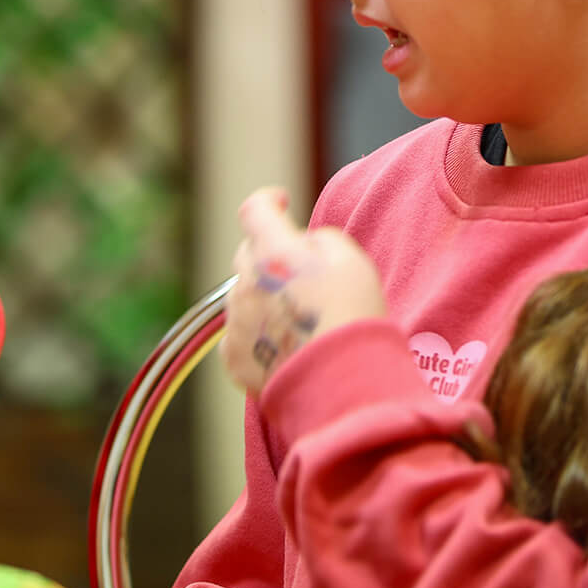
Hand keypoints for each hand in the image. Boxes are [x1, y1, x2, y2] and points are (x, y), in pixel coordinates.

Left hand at [222, 188, 385, 395]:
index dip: (268, 201)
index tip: (280, 202)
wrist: (344, 385)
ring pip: (243, 295)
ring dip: (263, 297)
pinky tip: (285, 345)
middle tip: (300, 272)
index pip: (255, 210)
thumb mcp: (353, 261)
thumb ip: (322, 240)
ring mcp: (236, 322)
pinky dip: (257, 334)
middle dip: (269, 256)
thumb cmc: (354, 319)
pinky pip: (239, 334)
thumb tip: (305, 244)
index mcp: (273, 252)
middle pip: (248, 255)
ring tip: (299, 318)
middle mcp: (246, 283)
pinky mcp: (234, 357)